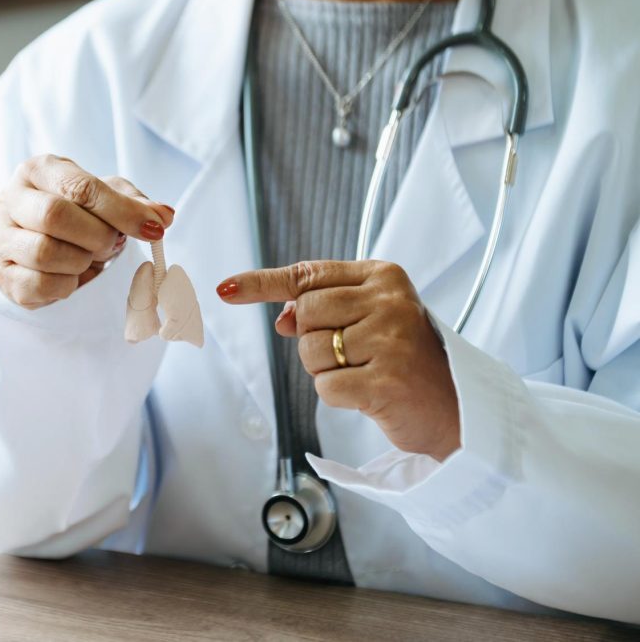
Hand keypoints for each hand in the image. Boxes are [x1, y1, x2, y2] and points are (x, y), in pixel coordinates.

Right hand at [0, 154, 172, 308]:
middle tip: (112, 245)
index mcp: (38, 170)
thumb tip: (164, 216)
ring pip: (45, 252)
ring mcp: (1, 239)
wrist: (41, 247)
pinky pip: (40, 285)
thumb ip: (135, 203)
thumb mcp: (107, 198)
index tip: (154, 229)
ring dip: (82, 261)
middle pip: (56, 216)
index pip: (80, 187)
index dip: (122, 211)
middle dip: (97, 237)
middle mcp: (11, 199)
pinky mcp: (2, 276)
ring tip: (89, 258)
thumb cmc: (76, 215)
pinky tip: (71, 276)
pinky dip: (67, 285)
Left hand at [217, 261, 459, 461]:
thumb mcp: (372, 319)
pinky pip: (325, 387)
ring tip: (365, 372)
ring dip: (327, 370)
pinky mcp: (386, 380)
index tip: (227, 289)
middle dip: (314, 341)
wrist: (457, 409)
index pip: (308, 275)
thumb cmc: (408, 360)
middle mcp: (389, 301)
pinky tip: (369, 394)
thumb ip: (327, 309)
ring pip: (310, 352)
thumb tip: (282, 316)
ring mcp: (389, 340)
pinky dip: (338, 396)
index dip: (262, 283)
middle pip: (304, 315)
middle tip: (352, 354)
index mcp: (384, 277)